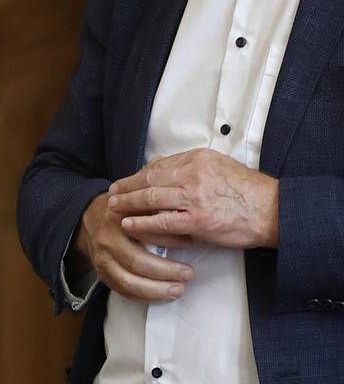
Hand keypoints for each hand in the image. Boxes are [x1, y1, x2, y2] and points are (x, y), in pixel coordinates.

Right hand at [74, 191, 194, 303]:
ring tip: (178, 290)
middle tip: (188, 274)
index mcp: (117, 217)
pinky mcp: (101, 274)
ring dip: (156, 290)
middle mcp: (106, 239)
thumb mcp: (139, 203)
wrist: (91, 219)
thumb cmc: (124, 211)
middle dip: (166, 271)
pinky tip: (162, 296)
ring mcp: (101, 258)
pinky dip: (144, 297)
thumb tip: (187, 223)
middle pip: (136, 261)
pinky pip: (122, 291)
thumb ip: (158, 210)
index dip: (170, 239)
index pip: (144, 231)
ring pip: (127, 282)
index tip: (191, 242)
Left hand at [109, 147, 279, 248]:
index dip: (138, 175)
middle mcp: (192, 175)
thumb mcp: (218, 164)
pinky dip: (144, 223)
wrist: (272, 210)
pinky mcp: (198, 221)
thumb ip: (190, 165)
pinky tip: (130, 224)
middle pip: (149, 180)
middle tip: (112, 193)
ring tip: (114, 207)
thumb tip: (161, 167)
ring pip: (151, 199)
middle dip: (126, 187)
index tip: (126, 181)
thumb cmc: (247, 189)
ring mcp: (194, 199)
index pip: (158, 166)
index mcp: (196, 159)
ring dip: (129, 203)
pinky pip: (163, 222)